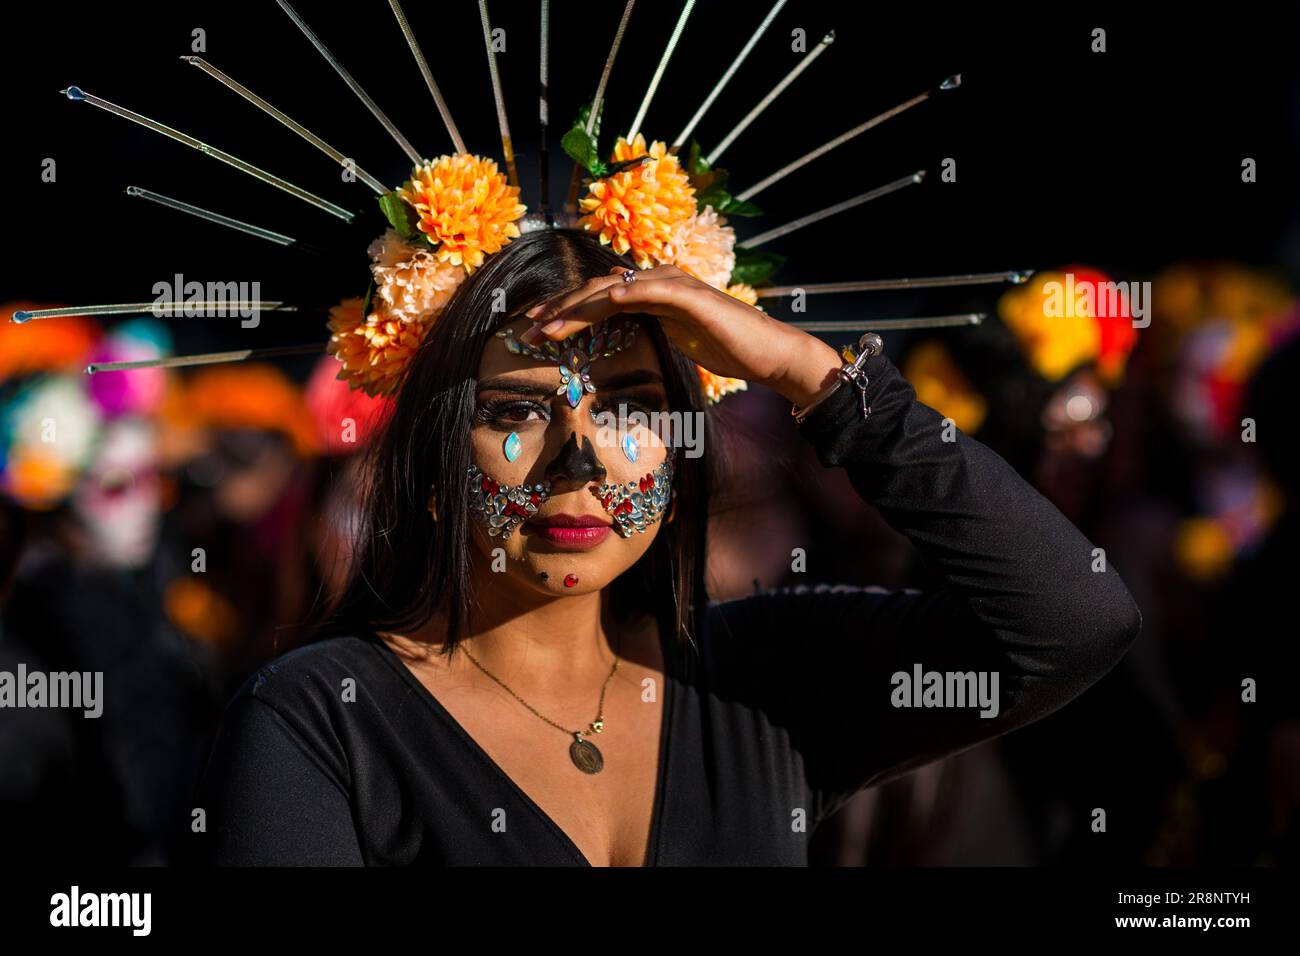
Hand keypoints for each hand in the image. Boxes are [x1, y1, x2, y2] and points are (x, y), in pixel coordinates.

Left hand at [518, 265, 843, 406]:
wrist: (769, 354)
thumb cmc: (727, 349)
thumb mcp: (676, 338)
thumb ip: (649, 326)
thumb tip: (620, 319)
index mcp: (652, 293)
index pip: (599, 298)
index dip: (566, 310)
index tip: (535, 327)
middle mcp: (659, 282)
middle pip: (598, 290)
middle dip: (560, 309)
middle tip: (528, 328)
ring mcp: (676, 286)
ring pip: (616, 290)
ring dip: (579, 307)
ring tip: (550, 324)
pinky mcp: (693, 297)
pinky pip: (654, 291)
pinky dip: (628, 292)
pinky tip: (607, 299)